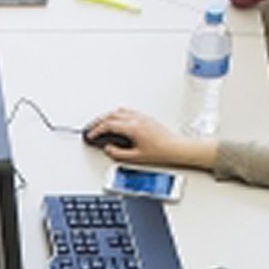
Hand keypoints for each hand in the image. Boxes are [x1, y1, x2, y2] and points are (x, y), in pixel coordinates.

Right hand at [84, 108, 216, 170]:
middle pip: (111, 115)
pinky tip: (116, 120)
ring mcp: (141, 116)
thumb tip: (109, 149)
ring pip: (119, 111)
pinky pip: (127, 111)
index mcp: (132, 128)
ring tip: (101, 123)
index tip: (91, 135)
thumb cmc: (161, 152)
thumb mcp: (137, 157)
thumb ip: (119, 153)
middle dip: (98, 121)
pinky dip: (117, 114)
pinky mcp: (145, 117)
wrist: (176, 148)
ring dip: (107, 116)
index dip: (97, 130)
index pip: (109, 125)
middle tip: (92, 128)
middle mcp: (136, 119)